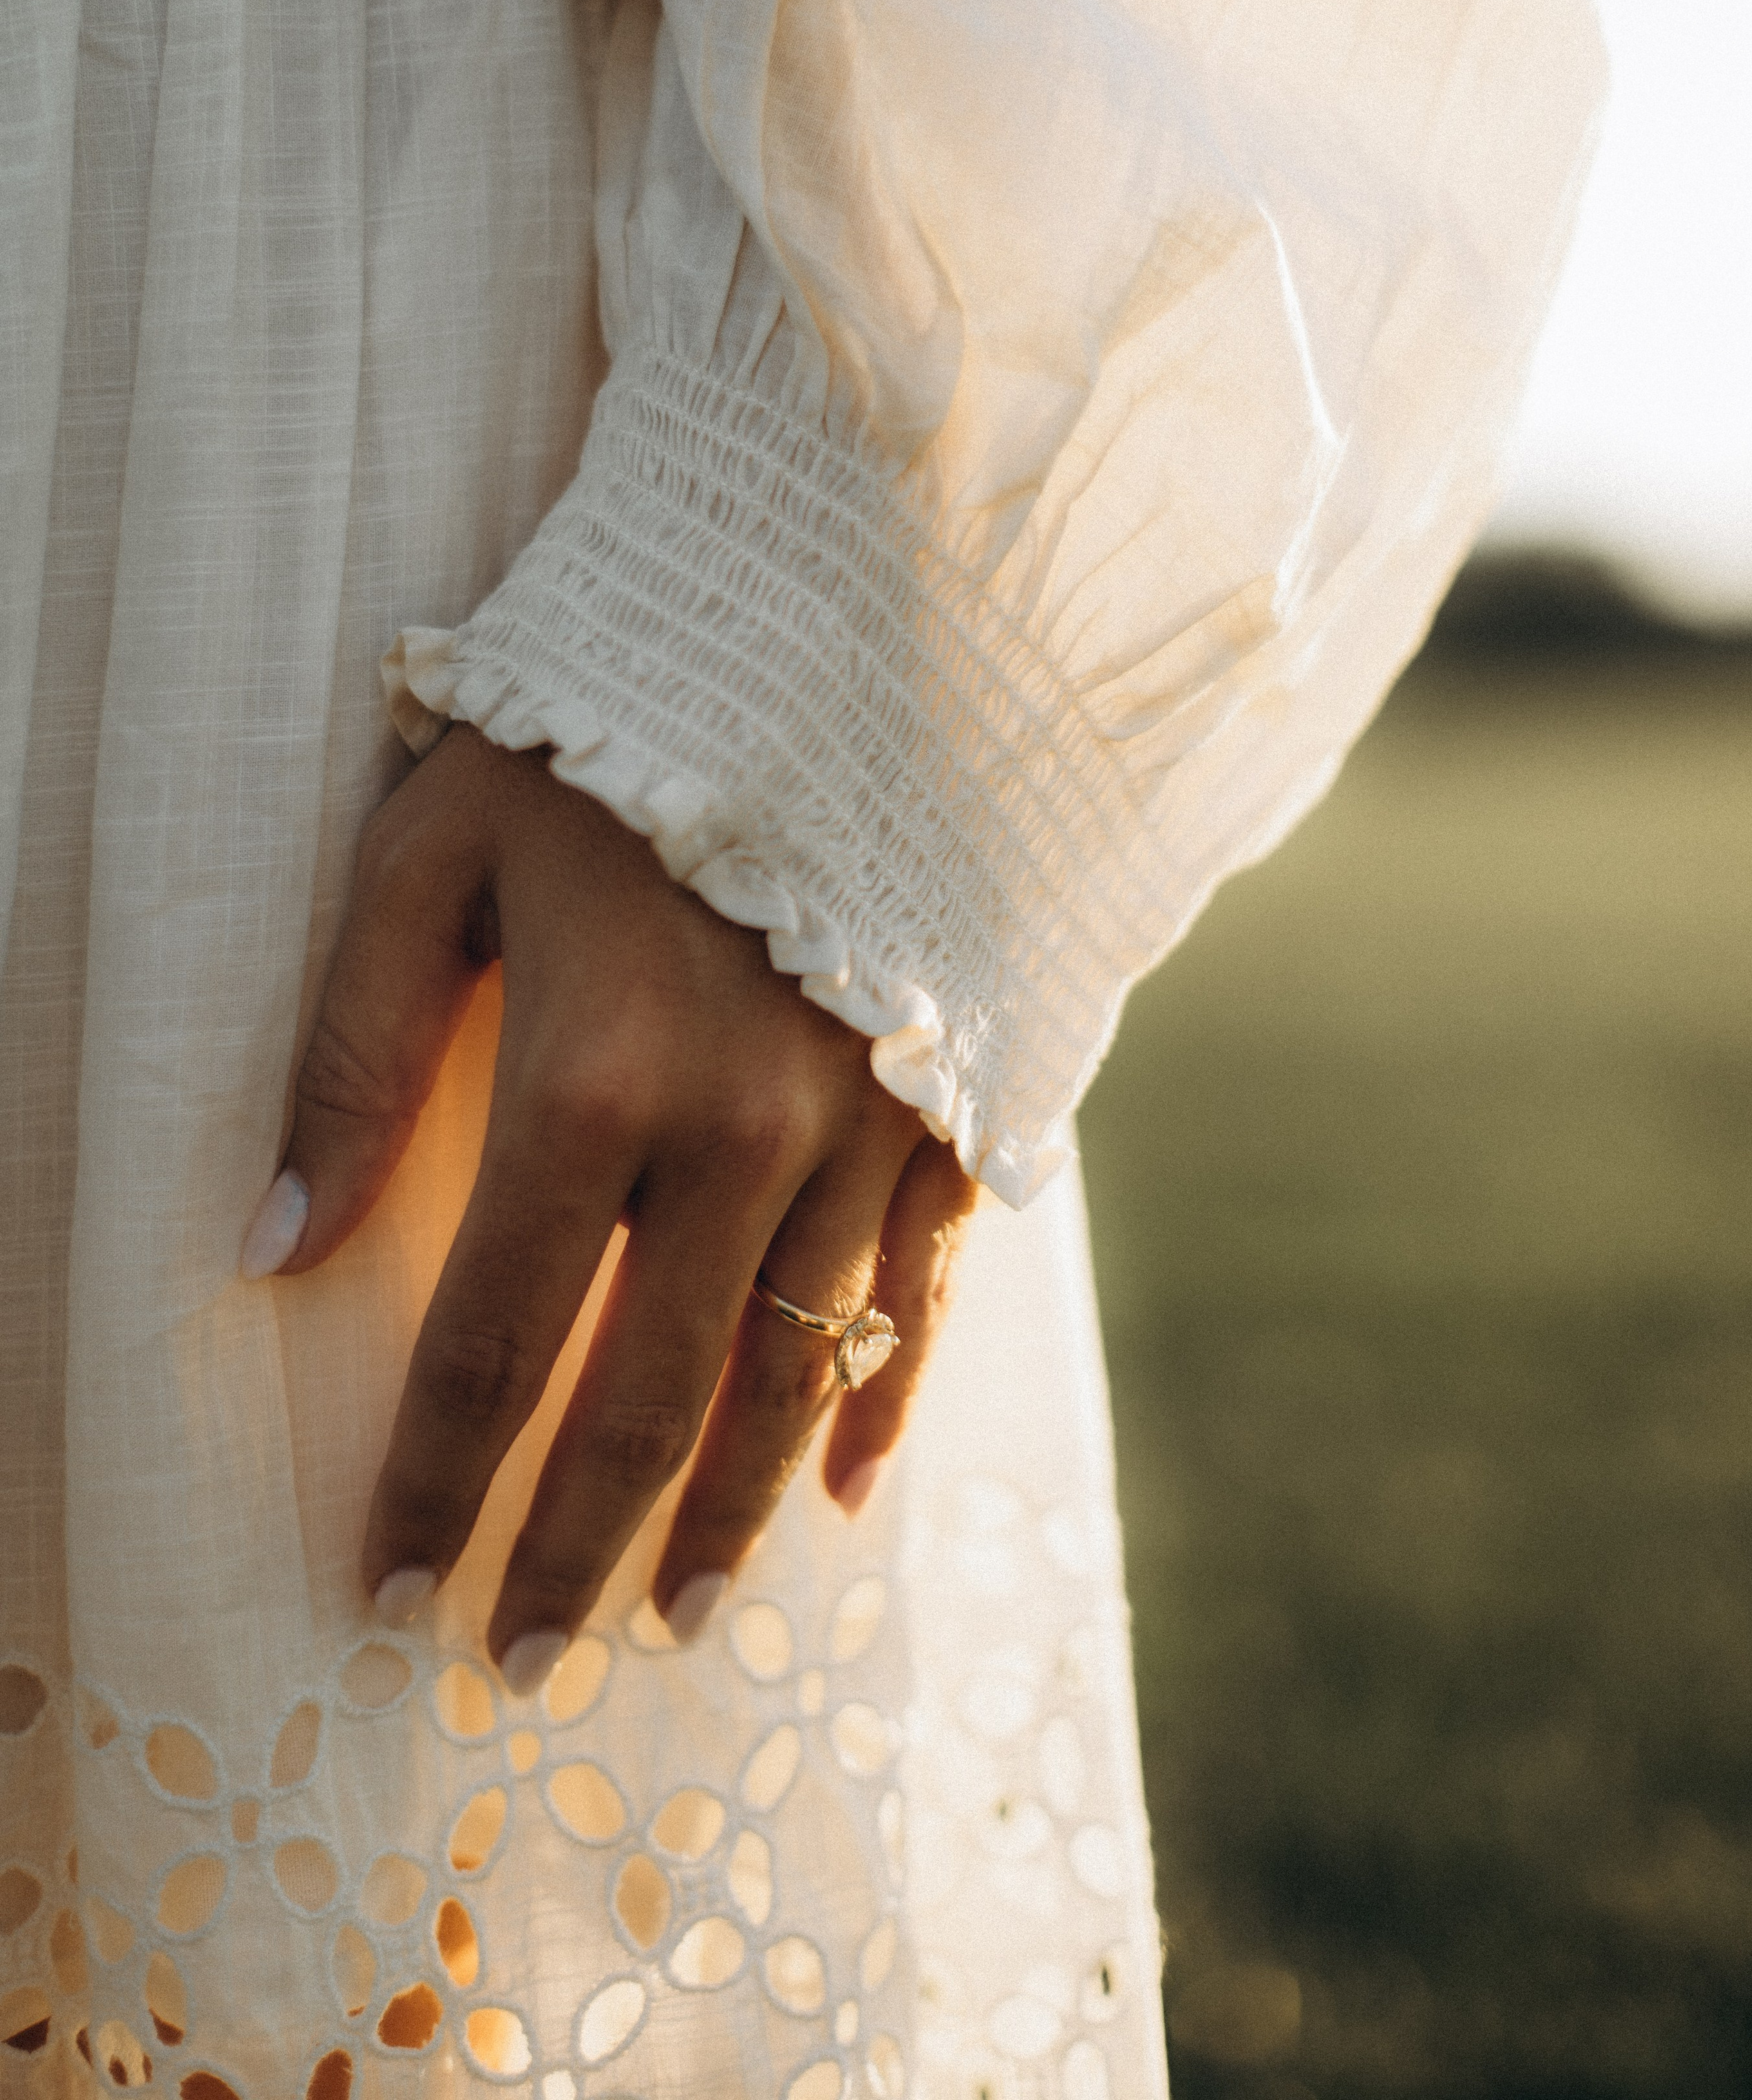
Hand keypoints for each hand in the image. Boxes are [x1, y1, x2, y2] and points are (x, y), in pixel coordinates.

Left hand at [243, 726, 974, 1688]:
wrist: (844, 622)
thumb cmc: (603, 727)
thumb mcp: (429, 848)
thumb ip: (350, 1050)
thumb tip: (272, 1247)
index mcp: (597, 1071)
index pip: (494, 1335)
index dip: (442, 1476)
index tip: (396, 1584)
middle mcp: (746, 1128)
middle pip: (653, 1393)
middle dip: (582, 1542)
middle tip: (530, 1656)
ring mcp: (868, 1121)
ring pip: (795, 1368)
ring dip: (731, 1509)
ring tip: (679, 1615)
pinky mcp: (954, 1099)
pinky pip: (922, 1287)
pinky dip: (881, 1396)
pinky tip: (846, 1491)